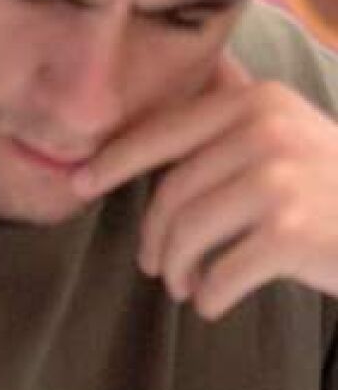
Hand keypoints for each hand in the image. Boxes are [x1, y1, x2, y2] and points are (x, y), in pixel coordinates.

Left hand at [75, 57, 337, 318]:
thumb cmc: (333, 186)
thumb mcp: (286, 129)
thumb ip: (227, 108)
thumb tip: (153, 89)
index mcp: (255, 101)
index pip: (162, 132)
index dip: (113, 160)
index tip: (77, 182)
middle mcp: (266, 131)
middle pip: (170, 193)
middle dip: (153, 237)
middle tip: (154, 265)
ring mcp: (281, 180)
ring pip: (187, 234)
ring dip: (176, 270)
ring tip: (184, 285)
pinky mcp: (291, 232)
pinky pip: (217, 272)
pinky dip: (208, 295)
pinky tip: (212, 300)